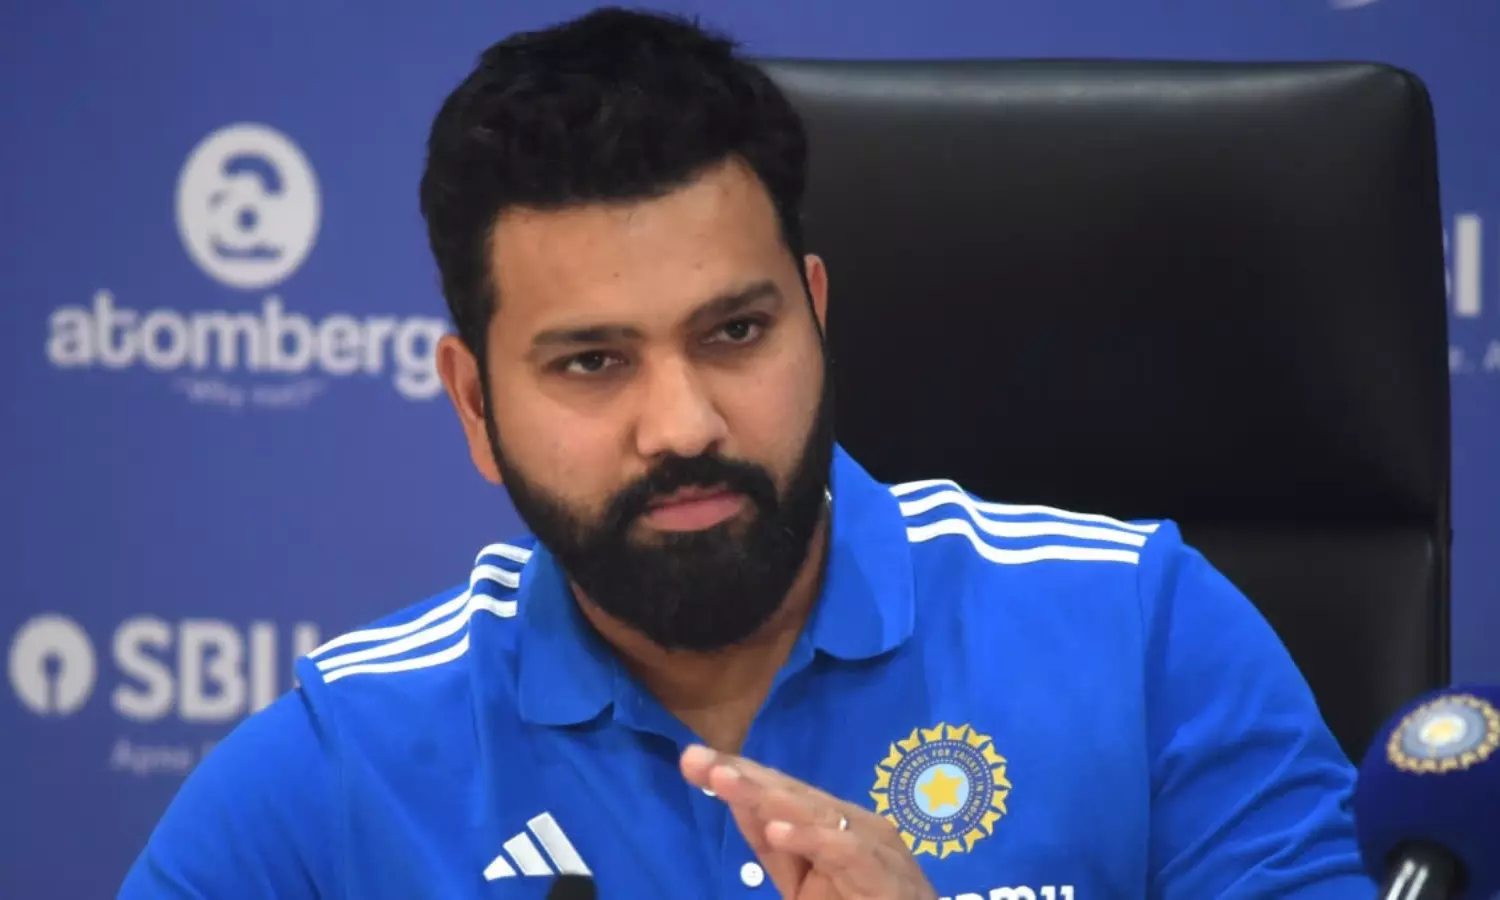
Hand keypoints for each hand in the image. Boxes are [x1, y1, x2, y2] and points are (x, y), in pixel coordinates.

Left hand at [680, 744, 937, 899]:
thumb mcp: (802, 879)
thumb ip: (775, 845)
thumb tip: (736, 799)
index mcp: (830, 819)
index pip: (777, 789)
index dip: (737, 773)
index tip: (691, 761)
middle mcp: (852, 820)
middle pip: (790, 791)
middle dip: (743, 775)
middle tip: (698, 760)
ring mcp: (871, 842)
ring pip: (813, 811)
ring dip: (767, 796)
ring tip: (725, 781)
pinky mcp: (884, 871)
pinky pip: (844, 850)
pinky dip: (811, 838)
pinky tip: (778, 829)